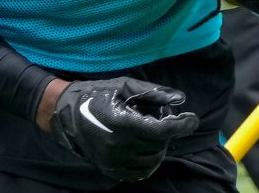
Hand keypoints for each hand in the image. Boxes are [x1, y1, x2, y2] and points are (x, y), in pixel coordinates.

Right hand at [49, 77, 199, 181]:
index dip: (181, 125)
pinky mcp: (109, 170)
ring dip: (159, 146)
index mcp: (122, 123)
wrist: (65, 113)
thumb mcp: (125, 87)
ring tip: (152, 131)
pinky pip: (139, 173)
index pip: (161, 130)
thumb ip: (154, 93)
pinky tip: (147, 148)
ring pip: (152, 160)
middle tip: (161, 117)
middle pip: (159, 145)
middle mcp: (118, 146)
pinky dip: (149, 162)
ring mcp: (113, 161)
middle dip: (167, 131)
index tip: (193, 119)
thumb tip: (180, 99)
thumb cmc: (97, 94)